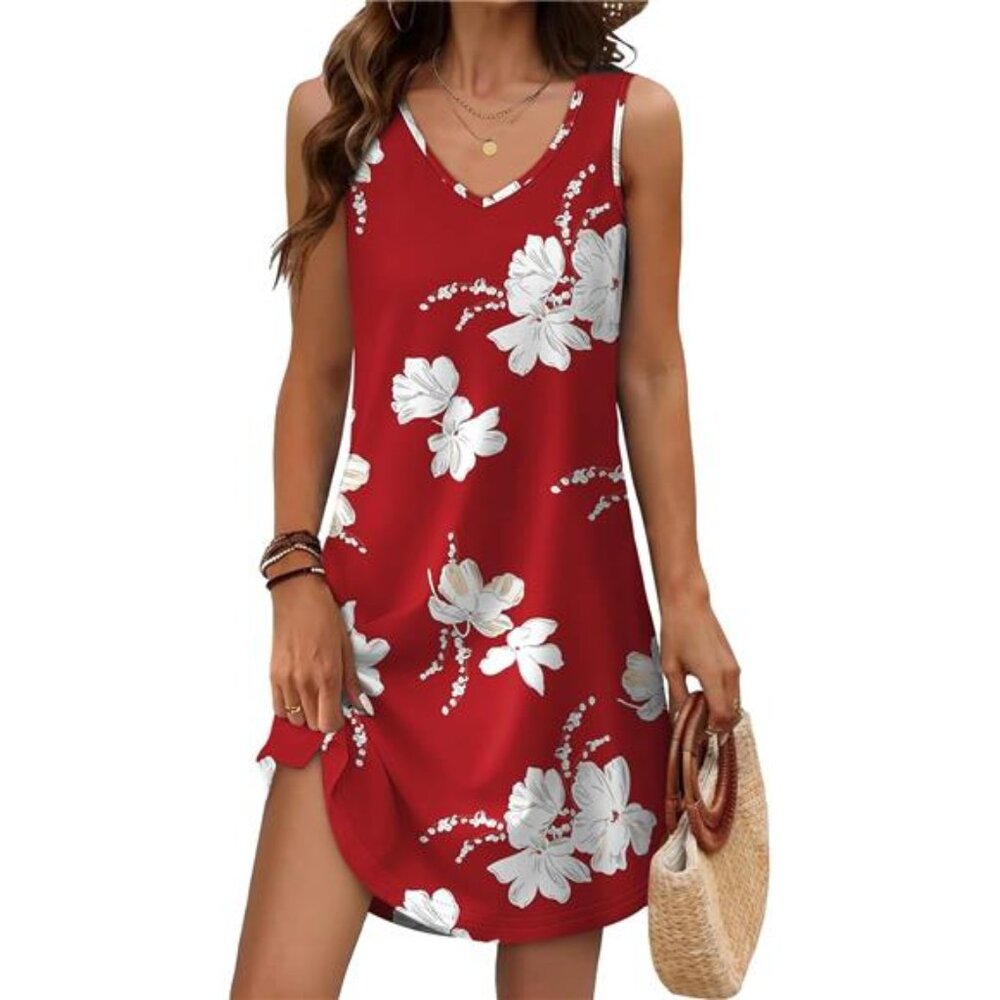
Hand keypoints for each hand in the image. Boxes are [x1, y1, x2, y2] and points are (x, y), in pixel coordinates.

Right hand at [268, 566, 364, 732]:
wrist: (297, 595)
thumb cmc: (325, 616)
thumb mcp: (346, 647)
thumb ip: (352, 682)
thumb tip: (362, 706)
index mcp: (327, 675)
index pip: (329, 723)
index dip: (337, 722)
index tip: (340, 712)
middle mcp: (305, 682)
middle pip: (312, 724)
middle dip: (323, 717)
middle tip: (329, 700)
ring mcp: (286, 680)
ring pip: (295, 720)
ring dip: (306, 714)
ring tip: (314, 695)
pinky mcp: (273, 675)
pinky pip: (278, 709)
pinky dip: (289, 707)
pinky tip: (299, 692)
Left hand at [660, 588, 741, 733]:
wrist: (689, 604)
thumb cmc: (677, 632)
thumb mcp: (670, 668)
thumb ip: (677, 696)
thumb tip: (678, 719)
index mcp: (714, 676)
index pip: (721, 717)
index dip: (710, 731)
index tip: (696, 736)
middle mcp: (730, 674)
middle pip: (732, 714)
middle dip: (716, 725)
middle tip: (695, 728)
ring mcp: (734, 668)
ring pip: (735, 703)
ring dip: (720, 712)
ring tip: (697, 713)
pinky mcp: (733, 663)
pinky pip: (733, 691)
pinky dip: (723, 700)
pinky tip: (703, 698)